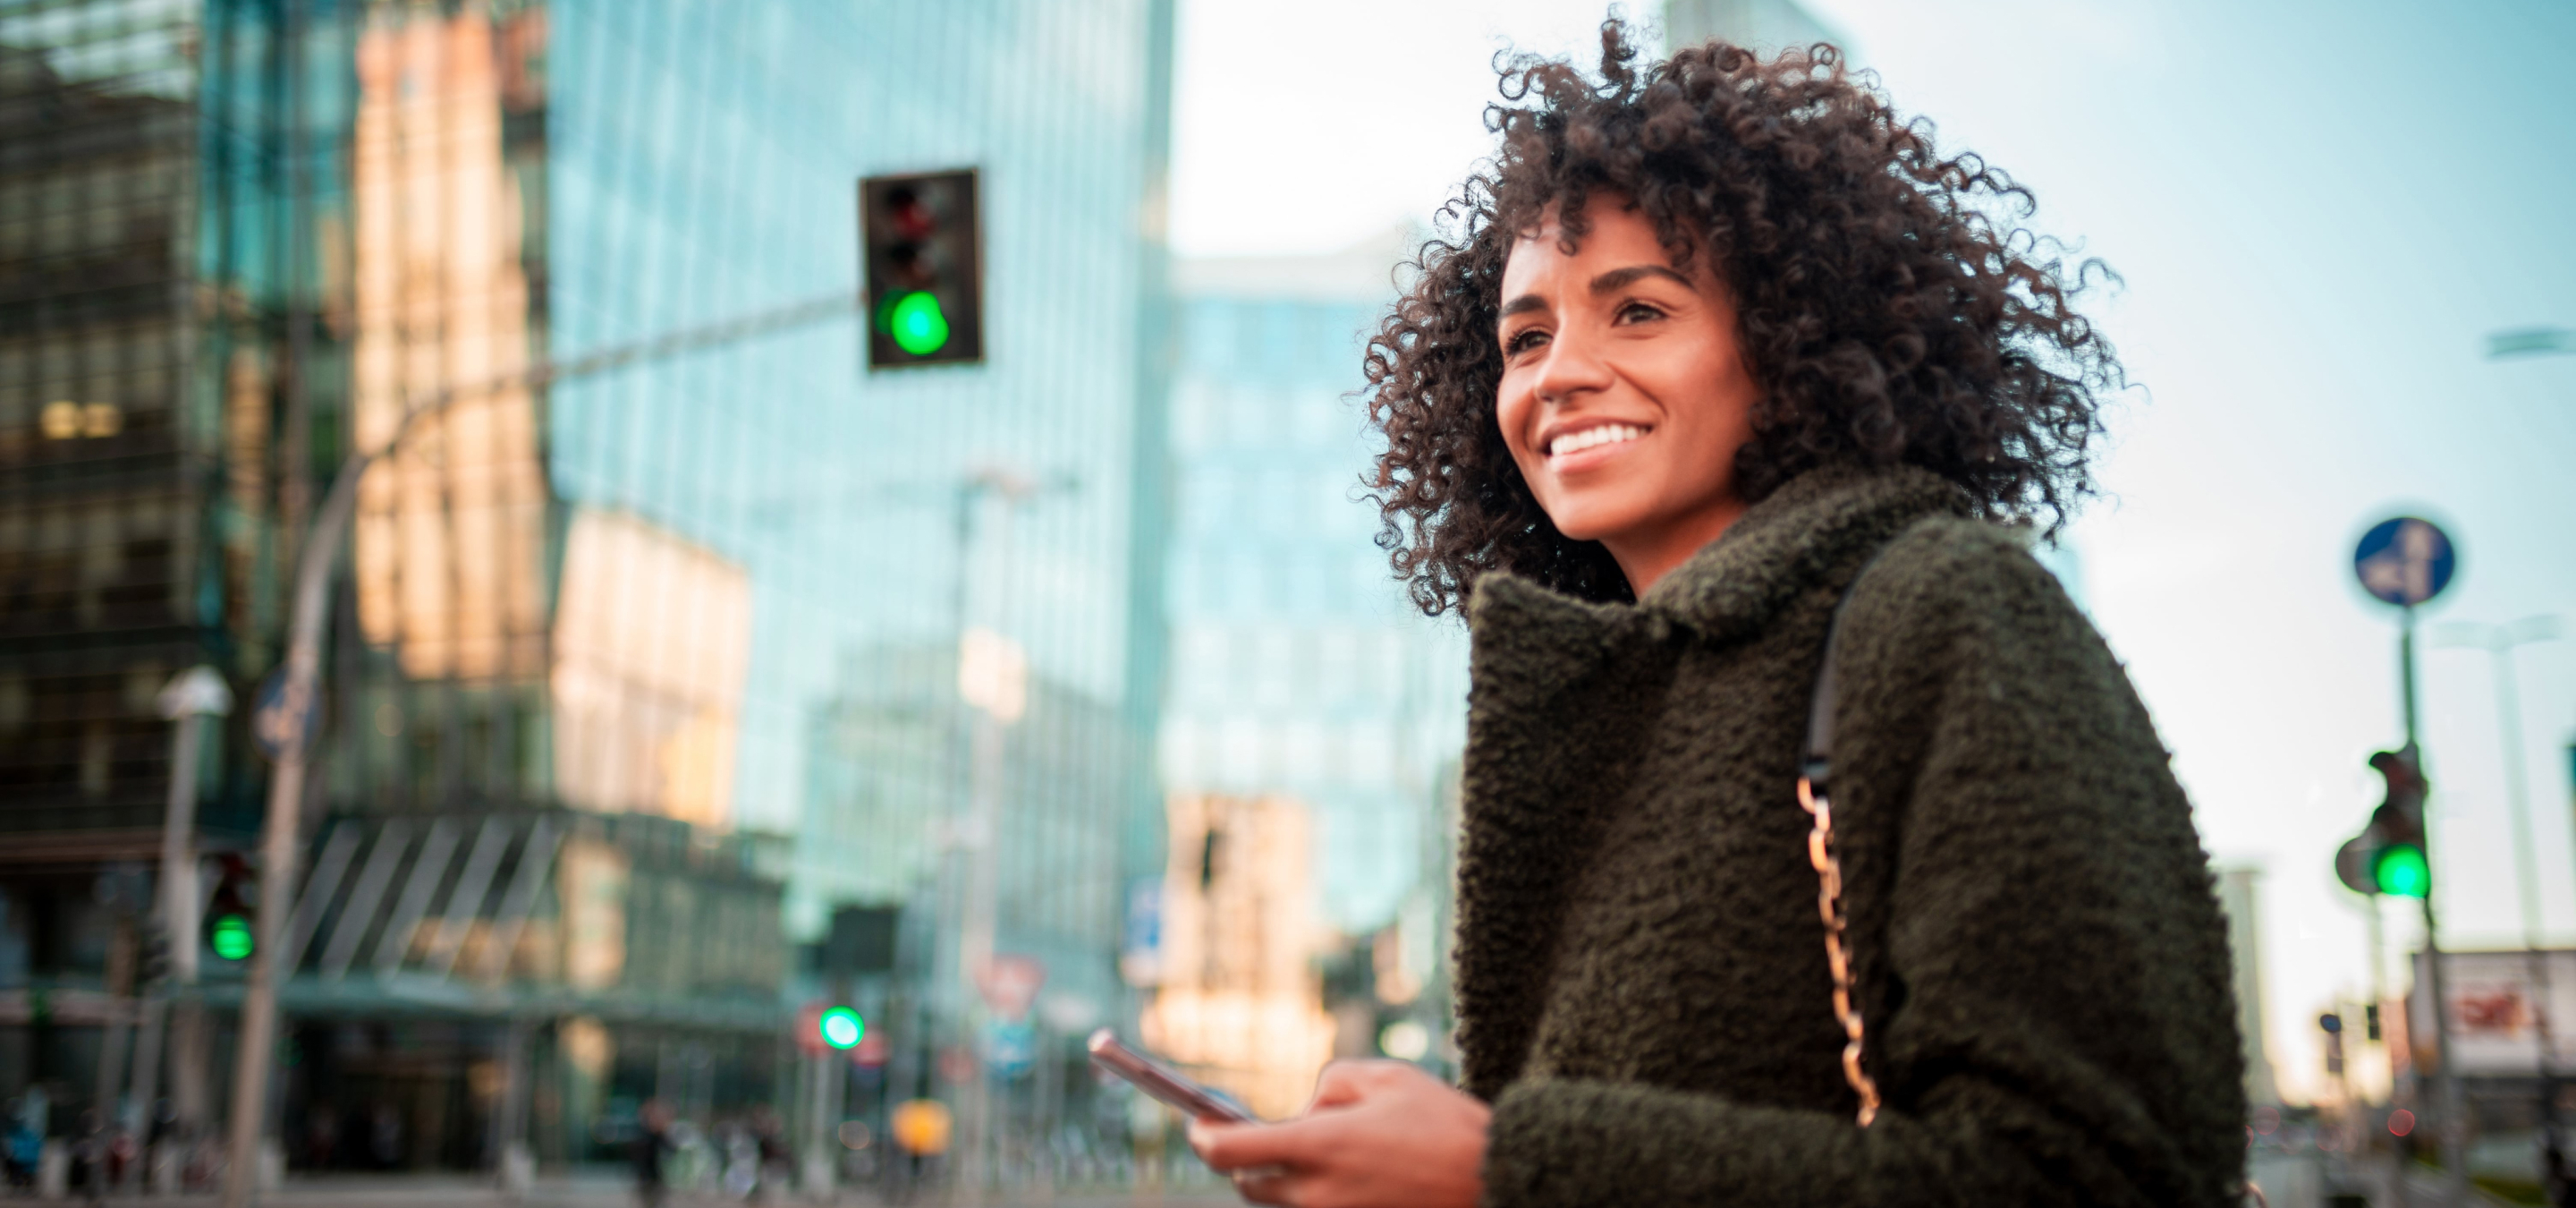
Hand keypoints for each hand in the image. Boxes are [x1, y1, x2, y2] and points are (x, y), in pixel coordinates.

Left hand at [1188, 1060, 1489, 1207]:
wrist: (1495, 1180)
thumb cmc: (1444, 1123)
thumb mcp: (1386, 1077)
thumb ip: (1330, 1086)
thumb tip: (1305, 1113)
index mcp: (1317, 1147)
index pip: (1227, 1152)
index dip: (1204, 1138)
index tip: (1198, 1126)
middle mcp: (1317, 1194)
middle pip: (1248, 1185)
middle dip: (1246, 1159)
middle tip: (1257, 1135)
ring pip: (1282, 1204)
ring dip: (1286, 1179)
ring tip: (1321, 1152)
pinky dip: (1317, 1195)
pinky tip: (1349, 1172)